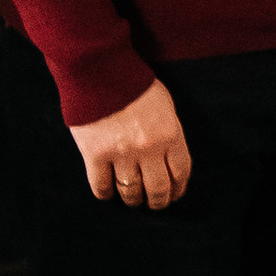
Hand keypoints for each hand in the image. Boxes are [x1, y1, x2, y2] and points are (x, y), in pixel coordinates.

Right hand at [68, 79, 190, 208]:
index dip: (178, 189)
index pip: (181, 172)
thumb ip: (168, 132)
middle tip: (154, 204)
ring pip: (131, 191)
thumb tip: (169, 158)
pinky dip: (106, 194)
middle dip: (158, 201)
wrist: (100, 71)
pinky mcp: (95, 154)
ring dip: (133, 200)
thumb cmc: (134, 84)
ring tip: (132, 201)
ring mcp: (121, 153)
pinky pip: (101, 186)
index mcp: (170, 134)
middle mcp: (148, 148)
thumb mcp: (164, 105)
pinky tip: (108, 193)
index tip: (174, 195)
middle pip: (158, 188)